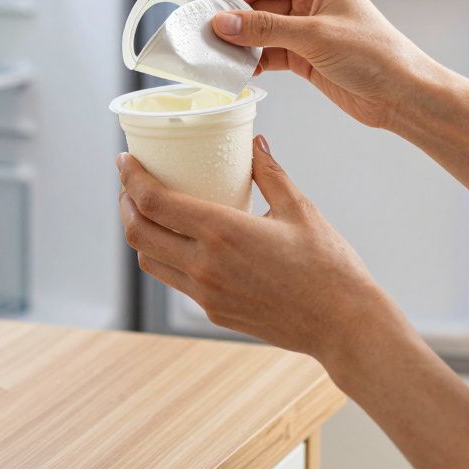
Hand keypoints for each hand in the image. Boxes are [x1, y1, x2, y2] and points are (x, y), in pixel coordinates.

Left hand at [116, 135, 388, 362]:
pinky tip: (179, 241)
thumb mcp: (300, 209)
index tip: (124, 161)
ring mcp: (206, 293)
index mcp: (222, 232)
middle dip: (125, 203)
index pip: (154, 202)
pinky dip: (165, 255)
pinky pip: (175, 280)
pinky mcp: (214, 311)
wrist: (343, 325)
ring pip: (150, 261)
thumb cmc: (329, 265)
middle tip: (129, 183)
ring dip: (140, 232)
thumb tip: (255, 143)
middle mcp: (205, 265)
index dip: (131, 179)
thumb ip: (270, 173)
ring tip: (147, 210)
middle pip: (138, 233)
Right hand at [215, 0, 441, 129]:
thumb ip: (265, 28)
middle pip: (256, 5)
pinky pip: (268, 52)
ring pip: (259, 31)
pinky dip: (253, 61)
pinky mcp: (303, 55)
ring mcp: (305, 28)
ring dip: (240, 45)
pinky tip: (239, 71)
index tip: (207, 15)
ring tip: (218, 59)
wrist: (400, 94)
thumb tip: (221, 22)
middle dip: (233, 24)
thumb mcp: (314, 37)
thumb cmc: (372, 55)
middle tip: (205, 41)